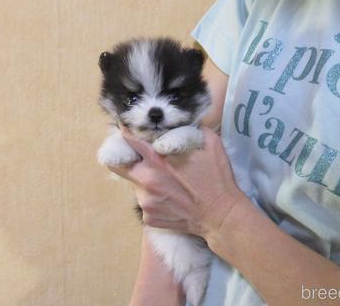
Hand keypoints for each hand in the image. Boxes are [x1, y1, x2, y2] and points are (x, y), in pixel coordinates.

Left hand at [108, 126, 244, 237]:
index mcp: (157, 159)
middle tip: (136, 157)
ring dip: (146, 181)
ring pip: (136, 186)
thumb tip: (183, 121)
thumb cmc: (217, 178)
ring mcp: (145, 202)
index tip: (126, 129)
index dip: (125, 132)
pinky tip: (171, 200)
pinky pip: (146, 205)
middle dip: (124, 158)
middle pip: (118, 166)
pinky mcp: (149, 219)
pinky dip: (155, 200)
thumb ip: (192, 129)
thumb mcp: (211, 143)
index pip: (129, 140)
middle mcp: (146, 180)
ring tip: (166, 184)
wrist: (221, 216)